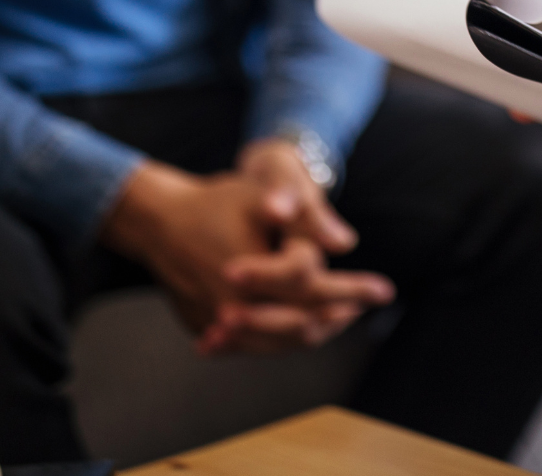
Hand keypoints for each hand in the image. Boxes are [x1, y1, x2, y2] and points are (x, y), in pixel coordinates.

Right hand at [100, 149, 393, 355]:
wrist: (157, 220)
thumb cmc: (214, 203)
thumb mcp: (261, 197)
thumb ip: (306, 218)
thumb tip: (347, 241)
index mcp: (256, 275)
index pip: (317, 289)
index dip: (355, 289)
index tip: (384, 292)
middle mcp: (236, 308)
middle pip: (301, 324)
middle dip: (337, 316)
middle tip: (362, 308)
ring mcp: (218, 324)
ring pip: (277, 342)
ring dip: (311, 332)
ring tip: (337, 318)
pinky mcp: (205, 329)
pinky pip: (250, 344)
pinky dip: (277, 338)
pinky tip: (296, 327)